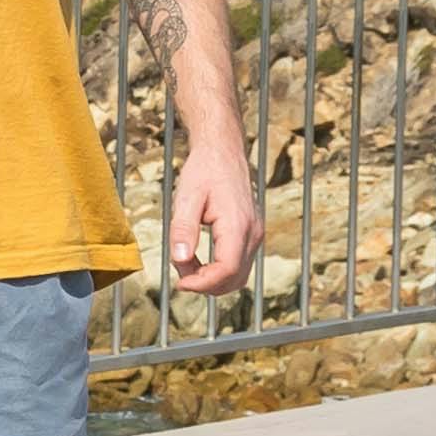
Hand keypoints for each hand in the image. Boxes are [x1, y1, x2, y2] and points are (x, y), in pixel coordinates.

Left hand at [163, 142, 259, 298]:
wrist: (222, 152)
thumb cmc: (205, 170)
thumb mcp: (186, 197)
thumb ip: (182, 229)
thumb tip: (179, 259)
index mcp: (237, 224)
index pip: (227, 270)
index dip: (202, 283)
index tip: (180, 282)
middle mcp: (252, 233)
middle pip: (234, 279)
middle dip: (205, 284)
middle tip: (180, 273)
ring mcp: (255, 234)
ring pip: (238, 276)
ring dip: (212, 279)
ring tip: (187, 264)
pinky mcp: (251, 234)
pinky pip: (239, 264)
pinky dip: (219, 270)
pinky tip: (199, 260)